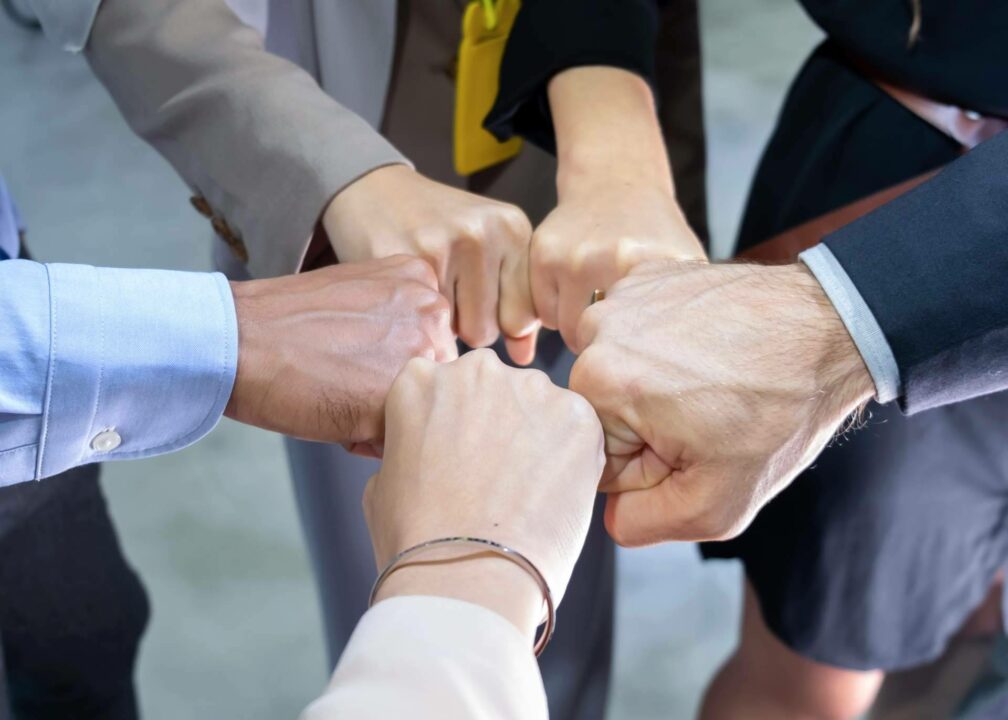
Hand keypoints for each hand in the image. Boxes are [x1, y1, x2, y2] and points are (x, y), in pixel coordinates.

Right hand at [225, 256, 455, 447]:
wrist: (237, 342)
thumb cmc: (286, 327)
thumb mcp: (359, 301)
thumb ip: (401, 324)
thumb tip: (426, 376)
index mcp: (422, 282)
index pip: (435, 345)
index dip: (396, 367)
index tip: (358, 361)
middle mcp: (431, 311)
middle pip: (436, 378)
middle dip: (398, 395)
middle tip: (347, 383)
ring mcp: (420, 350)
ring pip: (422, 408)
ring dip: (387, 418)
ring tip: (341, 398)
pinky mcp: (399, 394)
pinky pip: (400, 437)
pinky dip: (370, 440)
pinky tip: (337, 417)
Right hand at [323, 165, 538, 363]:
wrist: (375, 190)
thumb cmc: (439, 229)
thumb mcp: (488, 252)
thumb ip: (514, 305)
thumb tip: (524, 359)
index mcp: (512, 228)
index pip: (524, 316)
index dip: (499, 323)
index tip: (480, 302)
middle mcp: (483, 233)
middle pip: (489, 330)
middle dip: (467, 325)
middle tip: (447, 293)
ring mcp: (443, 246)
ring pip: (456, 332)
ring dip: (441, 325)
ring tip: (429, 290)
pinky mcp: (405, 261)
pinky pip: (423, 324)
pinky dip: (414, 318)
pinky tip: (406, 291)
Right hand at [365, 349, 603, 637]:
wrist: (468, 577)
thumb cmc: (418, 540)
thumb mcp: (383, 480)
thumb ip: (411, 443)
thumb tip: (431, 448)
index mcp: (420, 380)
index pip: (445, 387)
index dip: (454, 426)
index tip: (459, 457)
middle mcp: (475, 370)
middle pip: (493, 388)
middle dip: (496, 423)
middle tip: (495, 476)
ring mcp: (530, 389)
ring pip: (538, 405)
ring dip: (536, 436)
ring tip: (526, 491)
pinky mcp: (576, 415)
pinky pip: (576, 427)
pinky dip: (570, 455)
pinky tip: (551, 493)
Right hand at [538, 65, 705, 350]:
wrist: (614, 184)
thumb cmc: (653, 234)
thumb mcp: (685, 263)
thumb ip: (689, 306)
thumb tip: (684, 358)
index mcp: (652, 264)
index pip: (639, 341)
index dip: (639, 352)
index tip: (642, 348)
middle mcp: (609, 258)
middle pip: (600, 339)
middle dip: (607, 343)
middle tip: (618, 329)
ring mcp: (571, 256)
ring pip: (566, 329)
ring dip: (579, 329)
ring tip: (597, 308)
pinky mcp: (542, 253)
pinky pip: (543, 312)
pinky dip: (556, 312)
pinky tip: (574, 293)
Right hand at [570, 261, 874, 545]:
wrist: (831, 329)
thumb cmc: (779, 411)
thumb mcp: (714, 506)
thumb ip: (640, 523)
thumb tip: (611, 512)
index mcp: (598, 384)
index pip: (595, 457)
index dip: (648, 469)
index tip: (692, 447)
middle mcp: (597, 329)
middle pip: (603, 413)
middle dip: (648, 428)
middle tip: (706, 418)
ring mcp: (622, 295)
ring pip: (619, 374)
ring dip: (657, 387)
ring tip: (713, 381)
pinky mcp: (647, 275)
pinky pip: (638, 335)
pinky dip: (669, 347)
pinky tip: (711, 349)